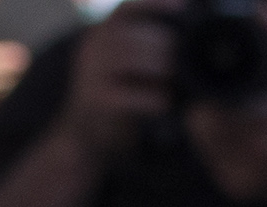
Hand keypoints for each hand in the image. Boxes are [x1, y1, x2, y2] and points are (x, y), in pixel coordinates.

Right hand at [51, 0, 179, 161]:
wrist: (84, 135)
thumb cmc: (114, 95)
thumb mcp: (123, 63)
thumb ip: (142, 46)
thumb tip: (181, 35)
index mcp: (100, 34)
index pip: (127, 9)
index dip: (155, 4)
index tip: (183, 7)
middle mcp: (92, 49)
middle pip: (131, 34)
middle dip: (160, 44)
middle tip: (177, 60)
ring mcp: (91, 74)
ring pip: (128, 57)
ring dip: (157, 66)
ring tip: (171, 78)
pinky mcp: (96, 100)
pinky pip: (128, 93)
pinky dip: (151, 97)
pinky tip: (164, 102)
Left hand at [182, 0, 266, 205]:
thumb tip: (264, 9)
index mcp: (263, 124)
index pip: (207, 111)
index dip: (206, 99)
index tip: (217, 92)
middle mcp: (252, 156)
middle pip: (201, 130)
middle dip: (207, 115)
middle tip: (223, 105)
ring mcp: (245, 179)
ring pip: (204, 150)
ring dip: (210, 136)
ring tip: (233, 123)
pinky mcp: (241, 193)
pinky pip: (216, 168)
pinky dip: (221, 156)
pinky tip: (241, 146)